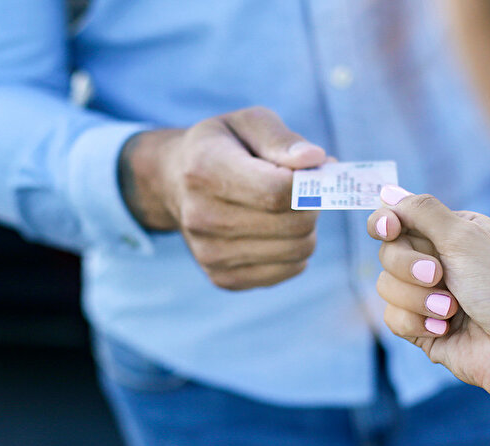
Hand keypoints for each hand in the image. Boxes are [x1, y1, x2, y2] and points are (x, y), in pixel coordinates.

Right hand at [119, 107, 327, 289]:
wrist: (174, 183)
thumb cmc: (222, 147)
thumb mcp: (248, 124)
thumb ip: (281, 139)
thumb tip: (315, 160)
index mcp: (205, 169)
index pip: (277, 190)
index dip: (310, 183)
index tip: (316, 172)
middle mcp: (201, 216)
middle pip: (294, 224)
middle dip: (312, 204)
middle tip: (303, 188)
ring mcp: (209, 253)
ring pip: (298, 250)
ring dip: (306, 227)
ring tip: (286, 207)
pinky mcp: (223, 278)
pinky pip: (289, 270)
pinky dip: (295, 250)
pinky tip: (276, 230)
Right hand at [367, 186, 489, 399]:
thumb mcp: (466, 237)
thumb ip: (422, 211)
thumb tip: (388, 192)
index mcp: (454, 233)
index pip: (401, 219)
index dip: (386, 223)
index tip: (388, 229)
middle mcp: (440, 261)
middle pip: (388, 252)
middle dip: (409, 267)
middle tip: (438, 275)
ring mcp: (429, 296)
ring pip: (386, 286)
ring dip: (417, 299)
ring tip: (452, 310)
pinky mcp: (422, 328)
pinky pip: (392, 318)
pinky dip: (417, 323)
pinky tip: (445, 329)